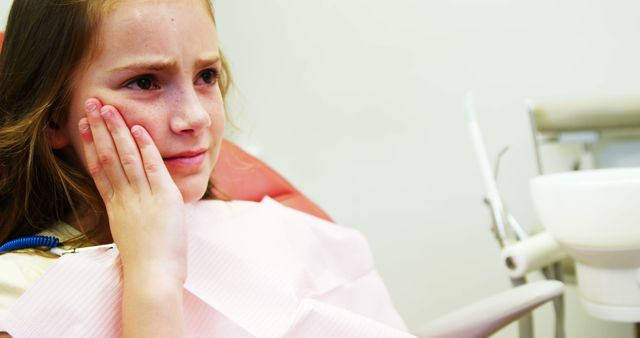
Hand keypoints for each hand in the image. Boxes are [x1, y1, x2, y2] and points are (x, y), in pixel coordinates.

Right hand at [78, 98, 186, 280]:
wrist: (153, 277)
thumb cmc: (146, 263)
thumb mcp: (130, 234)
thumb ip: (129, 216)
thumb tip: (130, 208)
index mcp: (115, 207)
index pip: (99, 168)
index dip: (90, 144)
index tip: (83, 125)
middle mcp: (124, 198)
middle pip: (107, 157)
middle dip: (99, 129)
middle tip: (90, 105)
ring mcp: (141, 197)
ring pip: (125, 158)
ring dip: (117, 131)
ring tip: (108, 108)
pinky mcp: (162, 199)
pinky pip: (152, 168)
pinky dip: (145, 148)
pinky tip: (138, 130)